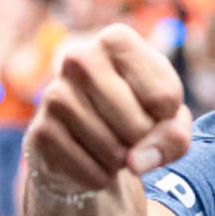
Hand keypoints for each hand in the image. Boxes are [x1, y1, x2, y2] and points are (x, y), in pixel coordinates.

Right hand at [24, 23, 191, 194]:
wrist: (86, 138)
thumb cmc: (138, 115)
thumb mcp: (171, 119)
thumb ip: (174, 136)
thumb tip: (134, 162)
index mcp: (117, 39)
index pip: (165, 97)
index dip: (169, 116)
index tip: (154, 107)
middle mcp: (80, 58)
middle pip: (140, 127)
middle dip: (145, 142)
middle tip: (132, 131)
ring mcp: (55, 95)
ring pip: (117, 153)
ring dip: (124, 161)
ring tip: (112, 143)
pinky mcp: (40, 133)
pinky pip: (93, 172)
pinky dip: (103, 176)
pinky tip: (92, 158)